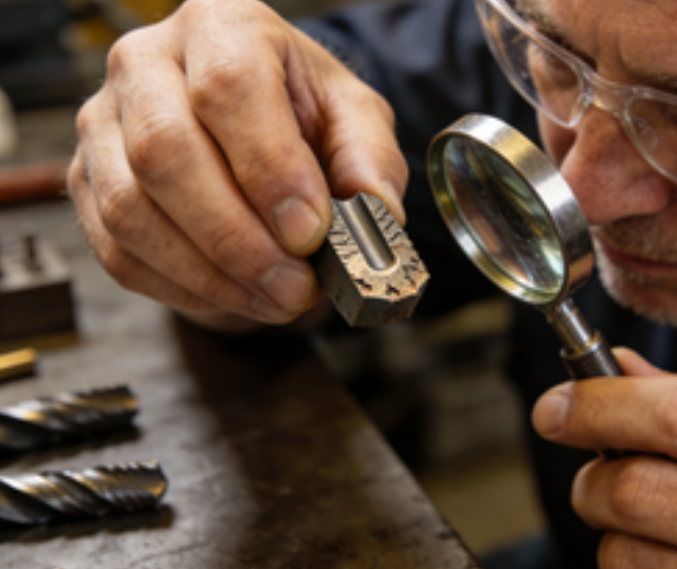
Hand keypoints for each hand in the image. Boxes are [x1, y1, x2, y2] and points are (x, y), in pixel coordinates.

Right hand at [68, 0, 406, 324]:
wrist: (248, 124)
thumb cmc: (300, 112)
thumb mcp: (353, 117)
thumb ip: (370, 157)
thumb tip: (375, 213)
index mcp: (222, 25)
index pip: (230, 87)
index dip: (270, 168)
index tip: (310, 232)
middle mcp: (145, 63)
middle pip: (165, 151)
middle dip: (237, 238)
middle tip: (295, 287)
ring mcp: (103, 123)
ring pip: (130, 210)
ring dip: (210, 274)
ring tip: (275, 300)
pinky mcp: (87, 180)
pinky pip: (118, 250)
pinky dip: (181, 288)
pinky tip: (235, 295)